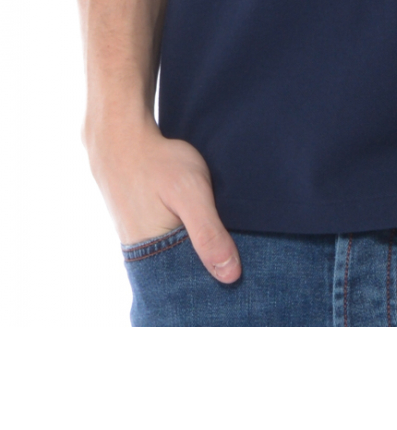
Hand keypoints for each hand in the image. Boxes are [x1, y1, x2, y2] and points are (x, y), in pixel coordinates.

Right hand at [87, 115, 241, 282]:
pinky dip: (189, 243)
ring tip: (227, 247)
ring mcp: (142, 245)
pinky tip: (206, 233)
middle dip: (210, 275)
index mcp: (154, 260)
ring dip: (200, 257)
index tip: (241, 286)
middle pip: (186, 277)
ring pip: (180, 261)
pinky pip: (171, 246)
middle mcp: (145, 259)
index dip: (216, 287)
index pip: (192, 290)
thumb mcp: (190, 193)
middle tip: (242, 266)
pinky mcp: (144, 229)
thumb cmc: (157, 164)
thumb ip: (208, 233)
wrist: (121, 139)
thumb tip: (231, 276)